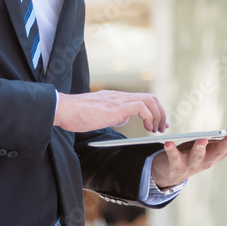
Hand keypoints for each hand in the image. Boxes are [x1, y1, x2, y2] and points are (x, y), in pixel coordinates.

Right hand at [54, 90, 168, 132]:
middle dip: (161, 113)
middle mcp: (120, 95)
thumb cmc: (76, 115)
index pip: (142, 98)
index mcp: (116, 97)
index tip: (157, 123)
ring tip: (155, 130)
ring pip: (150, 100)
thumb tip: (124, 118)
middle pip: (151, 98)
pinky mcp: (117, 107)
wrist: (65, 109)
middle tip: (162, 128)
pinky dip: (149, 117)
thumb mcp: (100, 114)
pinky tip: (146, 128)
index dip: (154, 110)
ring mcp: (119, 100)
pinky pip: (142, 107)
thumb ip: (113, 114)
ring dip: (157, 116)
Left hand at [150, 122, 226, 188]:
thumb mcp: (215, 149)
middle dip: (226, 145)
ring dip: (200, 148)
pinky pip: (174, 157)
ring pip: (197, 157)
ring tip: (202, 139)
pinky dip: (171, 150)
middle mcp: (207, 162)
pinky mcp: (175, 165)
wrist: (170, 174)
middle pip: (219, 153)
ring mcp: (191, 165)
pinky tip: (168, 143)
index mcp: (217, 156)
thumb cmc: (194, 155)